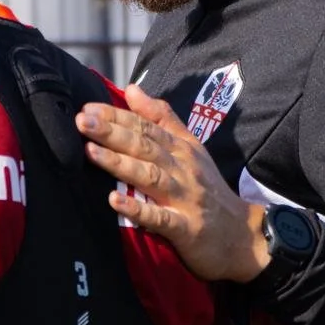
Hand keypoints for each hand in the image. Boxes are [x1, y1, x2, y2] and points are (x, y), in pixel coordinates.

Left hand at [76, 85, 270, 282]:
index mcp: (182, 148)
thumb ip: (162, 118)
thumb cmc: (208, 189)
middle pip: (145, 147)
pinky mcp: (185, 227)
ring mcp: (184, 198)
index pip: (146, 127)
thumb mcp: (191, 147)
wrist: (242, 235)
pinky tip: (114, 201)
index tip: (88, 108)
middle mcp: (182, 169)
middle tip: (82, 121)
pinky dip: (137, 209)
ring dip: (120, 164)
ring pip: (149, 176)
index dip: (118, 116)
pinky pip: (159, 217)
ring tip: (90, 152)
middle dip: (113, 133)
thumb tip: (131, 89)